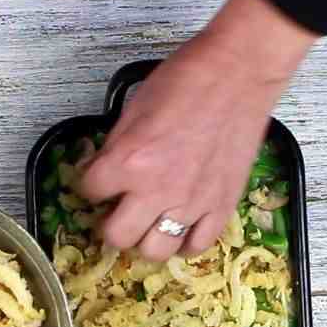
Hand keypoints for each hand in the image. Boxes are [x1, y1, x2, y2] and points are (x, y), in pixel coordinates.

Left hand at [78, 0, 317, 260]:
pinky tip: (181, 227)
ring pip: (155, 251)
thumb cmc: (187, 81)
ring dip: (146, 239)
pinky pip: (197, 246)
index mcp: (128, 161)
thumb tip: (103, 169)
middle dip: (111, 224)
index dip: (90, 184)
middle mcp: (157, 191)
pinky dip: (185, 242)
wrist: (238, 75)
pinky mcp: (222, 207)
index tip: (98, 181)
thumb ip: (116, 147)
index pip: (89, 191)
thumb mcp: (133, 108)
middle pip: (117, 236)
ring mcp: (192, 204)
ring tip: (150, 223)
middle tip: (118, 211)